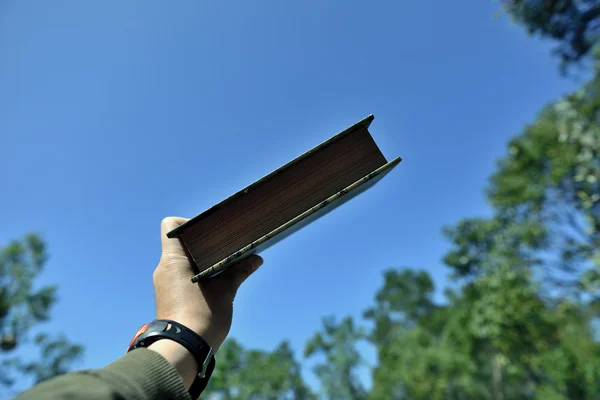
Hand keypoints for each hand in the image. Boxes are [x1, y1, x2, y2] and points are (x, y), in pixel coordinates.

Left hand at [152, 216, 262, 351]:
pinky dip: (198, 274)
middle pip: (181, 242)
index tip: (212, 232)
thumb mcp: (225, 291)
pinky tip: (217, 281)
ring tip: (225, 264)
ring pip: (183, 261)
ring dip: (202, 260)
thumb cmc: (201, 317)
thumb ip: (239, 271)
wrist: (183, 351)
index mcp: (173, 260)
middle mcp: (164, 269)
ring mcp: (165, 284)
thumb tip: (256, 259)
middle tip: (225, 246)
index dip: (190, 222)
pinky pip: (182, 276)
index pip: (171, 226)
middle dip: (204, 243)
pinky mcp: (170, 297)